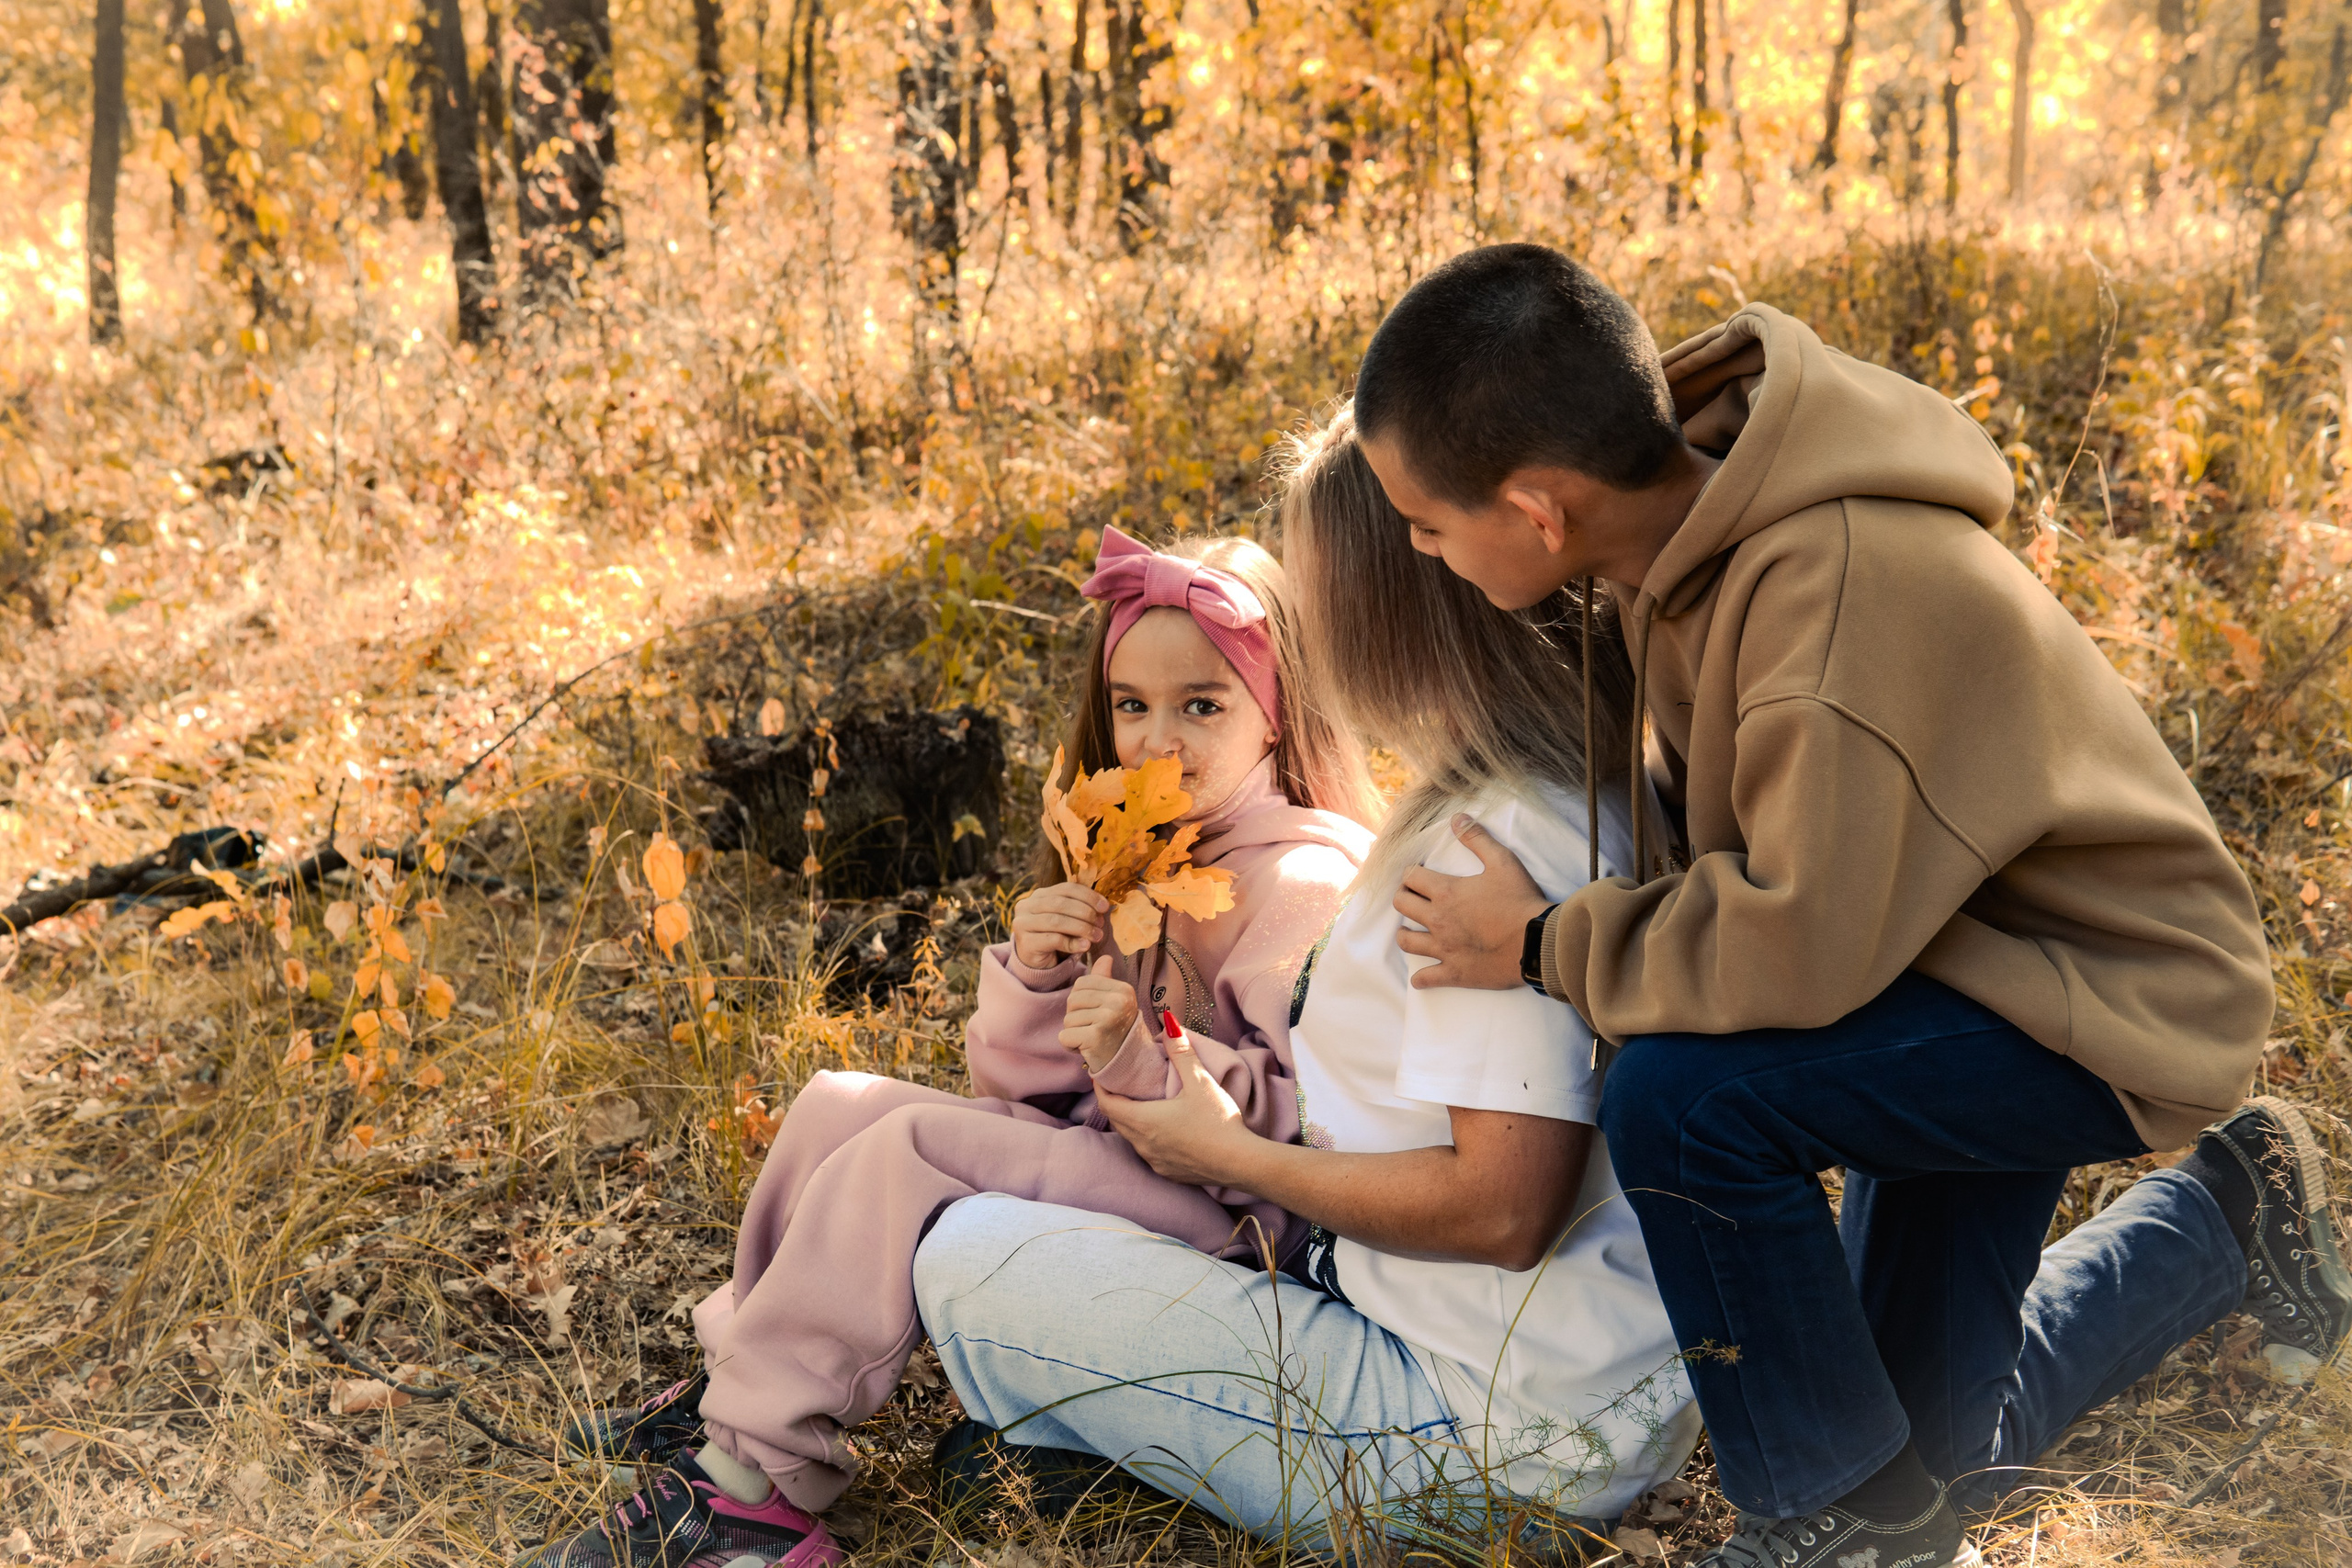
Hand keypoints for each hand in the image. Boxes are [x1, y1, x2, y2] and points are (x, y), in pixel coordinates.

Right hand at [1011, 880, 1108, 969]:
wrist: (1037, 961)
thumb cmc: (1055, 935)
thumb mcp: (1068, 918)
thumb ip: (1080, 909)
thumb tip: (1103, 906)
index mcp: (1039, 894)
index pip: (1066, 889)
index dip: (1088, 896)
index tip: (1105, 907)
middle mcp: (1027, 906)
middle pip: (1061, 904)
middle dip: (1085, 913)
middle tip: (1100, 924)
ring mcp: (1023, 924)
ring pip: (1056, 921)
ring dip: (1081, 928)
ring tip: (1096, 936)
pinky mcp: (1026, 943)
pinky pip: (1053, 940)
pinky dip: (1073, 943)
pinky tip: (1085, 946)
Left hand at [1058, 955, 1139, 1072]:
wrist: (1129, 1063)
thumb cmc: (1117, 1031)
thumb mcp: (1115, 1002)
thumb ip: (1105, 980)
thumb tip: (1105, 957)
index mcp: (1122, 989)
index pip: (1082, 983)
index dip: (1082, 1001)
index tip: (1097, 1014)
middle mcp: (1117, 1001)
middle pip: (1072, 1000)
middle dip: (1076, 1017)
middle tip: (1094, 1029)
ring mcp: (1107, 1018)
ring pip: (1067, 1019)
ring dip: (1074, 1033)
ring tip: (1092, 1039)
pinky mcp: (1095, 1036)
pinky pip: (1065, 1036)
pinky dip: (1071, 1046)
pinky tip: (1087, 1049)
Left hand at [1097, 1030, 1259, 1186]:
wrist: (1241, 1163)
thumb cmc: (1219, 1122)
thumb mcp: (1200, 1082)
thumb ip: (1181, 1053)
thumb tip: (1168, 1024)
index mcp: (1144, 1121)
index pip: (1107, 1104)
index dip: (1100, 1088)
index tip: (1101, 1073)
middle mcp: (1143, 1144)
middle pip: (1116, 1121)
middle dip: (1114, 1101)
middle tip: (1119, 1083)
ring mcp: (1155, 1161)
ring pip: (1132, 1138)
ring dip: (1130, 1121)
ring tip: (1140, 1103)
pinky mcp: (1169, 1172)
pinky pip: (1148, 1153)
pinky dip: (1147, 1138)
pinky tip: (1162, 1129)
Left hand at [1392, 814, 1549, 990]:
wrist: (1537, 942)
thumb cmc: (1520, 901)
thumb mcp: (1502, 861)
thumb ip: (1477, 838)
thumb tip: (1457, 817)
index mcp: (1446, 892)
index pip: (1411, 877)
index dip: (1411, 872)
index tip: (1417, 873)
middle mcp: (1438, 920)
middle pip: (1402, 905)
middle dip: (1403, 897)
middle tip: (1411, 896)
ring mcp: (1444, 949)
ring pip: (1407, 942)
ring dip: (1405, 934)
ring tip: (1410, 930)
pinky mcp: (1455, 972)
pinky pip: (1427, 979)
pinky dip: (1421, 978)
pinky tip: (1421, 977)